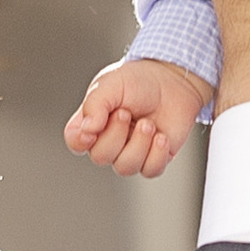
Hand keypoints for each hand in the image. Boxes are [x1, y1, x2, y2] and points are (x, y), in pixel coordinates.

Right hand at [64, 55, 211, 180]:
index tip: (92, 130)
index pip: (75, 141)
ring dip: (139, 144)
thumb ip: (94, 104)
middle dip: (116, 134)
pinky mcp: (154, 158)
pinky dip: (157, 154)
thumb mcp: (111, 84)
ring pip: (125, 167)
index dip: (80, 141)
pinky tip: (161, 136)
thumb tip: (87, 129)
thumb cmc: (139, 80)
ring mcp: (131, 151)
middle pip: (100, 157)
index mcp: (92, 121)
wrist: (173, 81)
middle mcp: (108, 140)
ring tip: (148, 123)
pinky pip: (150, 170)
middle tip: (127, 112)